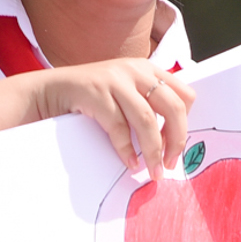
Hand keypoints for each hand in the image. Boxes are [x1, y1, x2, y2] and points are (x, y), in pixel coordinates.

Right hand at [26, 60, 193, 174]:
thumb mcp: (125, 92)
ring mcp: (115, 80)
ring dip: (153, 151)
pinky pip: (119, 127)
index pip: (184, 94)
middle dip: (176, 140)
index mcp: (148, 69)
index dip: (186, 122)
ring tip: (154, 171)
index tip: (177, 145)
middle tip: (172, 163)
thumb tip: (171, 143)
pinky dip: (126, 149)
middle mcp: (135, 71)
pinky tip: (130, 163)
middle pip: (173, 107)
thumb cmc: (93, 97)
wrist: (54, 89)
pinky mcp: (97, 94)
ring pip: (147, 120)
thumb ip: (147, 105)